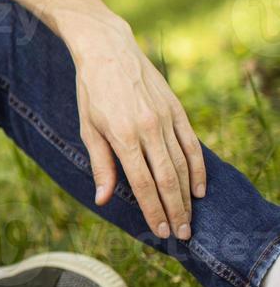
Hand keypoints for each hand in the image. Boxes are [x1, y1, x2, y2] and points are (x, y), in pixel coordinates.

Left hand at [72, 21, 206, 240]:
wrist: (108, 51)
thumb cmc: (92, 93)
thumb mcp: (88, 128)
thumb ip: (101, 164)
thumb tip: (104, 198)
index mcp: (123, 136)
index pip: (142, 183)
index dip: (153, 210)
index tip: (160, 230)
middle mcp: (148, 129)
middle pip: (167, 179)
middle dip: (175, 211)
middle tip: (181, 234)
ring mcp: (166, 119)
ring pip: (183, 165)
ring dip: (187, 196)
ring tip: (189, 219)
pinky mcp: (177, 110)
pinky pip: (192, 145)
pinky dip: (198, 169)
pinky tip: (199, 189)